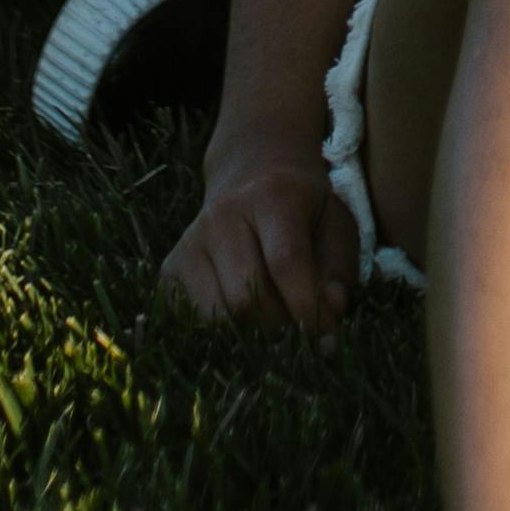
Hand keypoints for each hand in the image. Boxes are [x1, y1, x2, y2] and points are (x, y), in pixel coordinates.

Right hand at [158, 150, 364, 332]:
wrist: (251, 172)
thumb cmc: (301, 206)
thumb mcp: (335, 223)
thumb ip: (339, 269)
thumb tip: (331, 310)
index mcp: (271, 196)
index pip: (285, 262)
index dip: (308, 308)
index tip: (328, 338)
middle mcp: (222, 216)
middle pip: (246, 297)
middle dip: (279, 327)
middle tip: (300, 330)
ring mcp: (190, 243)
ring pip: (216, 316)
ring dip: (249, 334)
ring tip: (272, 323)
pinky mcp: (170, 268)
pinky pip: (191, 320)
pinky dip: (220, 333)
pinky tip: (242, 320)